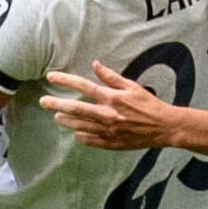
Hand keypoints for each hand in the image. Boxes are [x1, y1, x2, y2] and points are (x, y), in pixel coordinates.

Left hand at [42, 61, 182, 151]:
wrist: (164, 127)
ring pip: (79, 126)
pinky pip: (90, 140)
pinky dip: (81, 136)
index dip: (65, 81)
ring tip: (57, 117)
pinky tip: (76, 132)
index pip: (84, 86)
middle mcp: (107, 114)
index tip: (51, 77)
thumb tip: (95, 64)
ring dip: (66, 121)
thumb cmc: (150, 104)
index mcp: (112, 98)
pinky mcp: (111, 144)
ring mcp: (108, 131)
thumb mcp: (132, 86)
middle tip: (43, 102)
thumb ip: (111, 77)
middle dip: (56, 104)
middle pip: (75, 109)